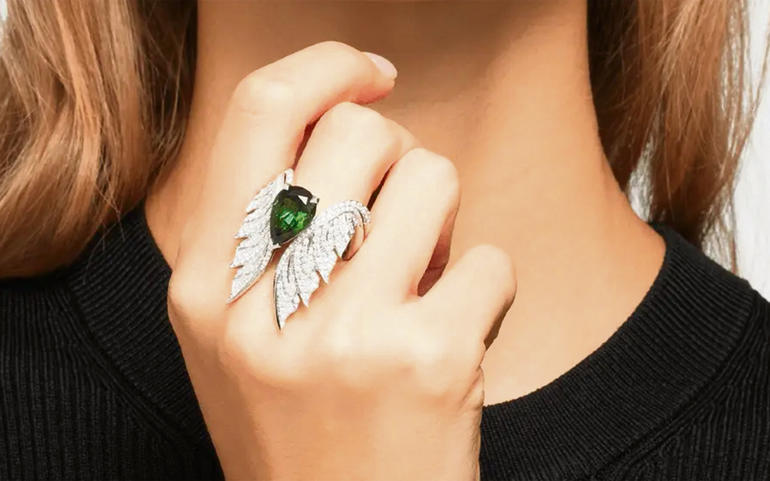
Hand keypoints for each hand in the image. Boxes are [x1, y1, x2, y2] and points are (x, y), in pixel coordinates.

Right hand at [167, 41, 515, 480]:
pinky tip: (454, 337)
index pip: (258, 114)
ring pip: (432, 177)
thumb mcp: (239, 332)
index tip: (371, 76)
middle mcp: (264, 306)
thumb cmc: (299, 429)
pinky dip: (485, 290)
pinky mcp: (429, 361)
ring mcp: (348, 334)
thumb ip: (266, 231)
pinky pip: (492, 262)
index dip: (324, 69)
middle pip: (358, 133)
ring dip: (444, 220)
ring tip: (425, 280)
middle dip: (399, 156)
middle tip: (401, 218)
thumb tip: (346, 118)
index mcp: (206, 287)